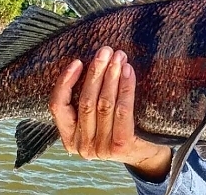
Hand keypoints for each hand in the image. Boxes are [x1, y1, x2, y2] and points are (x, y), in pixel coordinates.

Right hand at [49, 46, 171, 181]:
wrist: (147, 154)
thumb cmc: (119, 129)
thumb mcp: (97, 119)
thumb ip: (88, 100)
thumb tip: (91, 63)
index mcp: (69, 137)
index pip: (58, 106)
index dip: (65, 82)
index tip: (77, 62)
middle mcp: (82, 145)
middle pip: (85, 101)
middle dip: (95, 72)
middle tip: (105, 51)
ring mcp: (101, 148)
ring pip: (104, 104)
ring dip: (111, 76)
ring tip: (119, 57)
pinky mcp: (120, 146)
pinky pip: (122, 111)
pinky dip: (125, 88)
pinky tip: (128, 72)